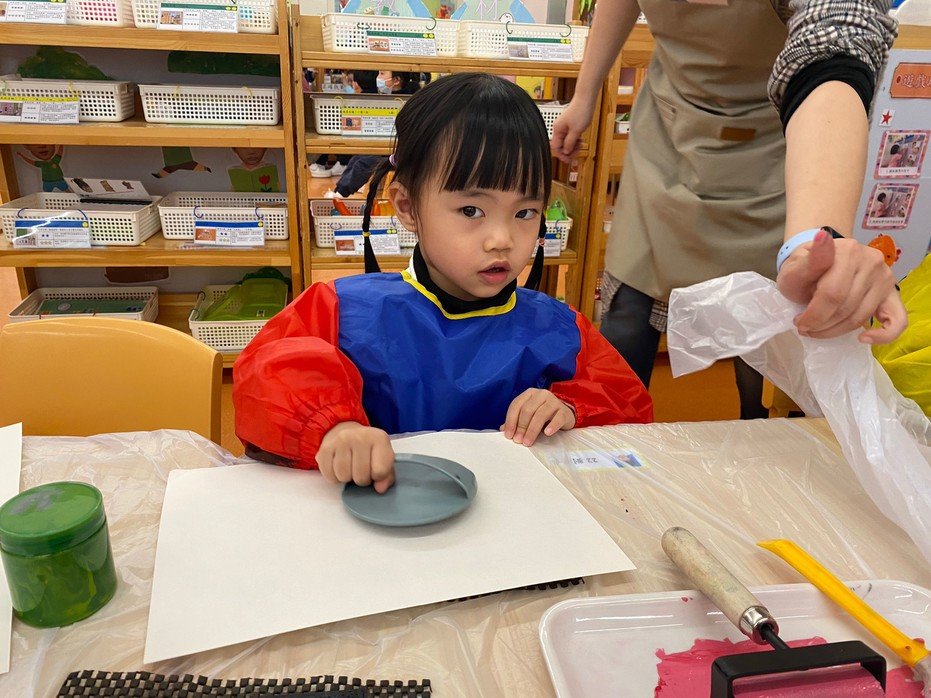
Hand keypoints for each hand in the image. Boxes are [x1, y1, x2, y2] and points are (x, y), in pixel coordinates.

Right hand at [316, 422, 394, 492]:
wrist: (348, 433)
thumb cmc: (369, 450)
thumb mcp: (384, 459)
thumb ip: (387, 475)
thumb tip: (380, 488)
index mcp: (379, 438)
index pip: (380, 471)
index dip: (377, 477)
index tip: (375, 471)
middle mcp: (360, 436)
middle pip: (360, 476)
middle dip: (361, 479)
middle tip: (361, 471)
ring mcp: (341, 441)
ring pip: (343, 476)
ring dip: (347, 478)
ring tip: (350, 468)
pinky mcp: (325, 448)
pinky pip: (329, 475)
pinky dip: (334, 477)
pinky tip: (338, 467)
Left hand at [501, 389, 575, 446]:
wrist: (564, 415)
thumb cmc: (543, 416)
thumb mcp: (529, 416)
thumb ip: (516, 421)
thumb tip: (503, 430)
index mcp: (529, 394)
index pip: (516, 405)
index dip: (511, 421)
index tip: (508, 435)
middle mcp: (541, 394)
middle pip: (527, 410)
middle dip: (521, 427)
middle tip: (518, 440)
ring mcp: (554, 401)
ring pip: (541, 414)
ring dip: (532, 430)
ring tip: (528, 442)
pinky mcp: (564, 411)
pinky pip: (557, 418)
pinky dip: (552, 426)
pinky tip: (547, 433)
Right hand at [551, 97, 595, 163]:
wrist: (586, 99)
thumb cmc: (581, 111)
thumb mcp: (576, 131)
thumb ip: (570, 143)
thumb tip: (566, 152)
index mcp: (557, 130)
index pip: (556, 147)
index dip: (562, 155)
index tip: (569, 160)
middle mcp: (559, 128)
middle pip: (561, 145)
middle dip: (569, 150)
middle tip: (577, 153)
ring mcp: (564, 126)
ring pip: (566, 141)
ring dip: (573, 146)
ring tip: (580, 145)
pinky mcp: (570, 124)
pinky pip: (570, 136)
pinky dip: (575, 140)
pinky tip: (580, 139)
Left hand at [777, 230, 906, 343]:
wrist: (817, 264)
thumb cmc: (804, 268)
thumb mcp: (796, 267)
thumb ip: (809, 261)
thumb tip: (822, 237)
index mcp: (847, 251)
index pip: (832, 294)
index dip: (814, 315)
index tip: (799, 323)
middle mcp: (872, 261)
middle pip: (846, 308)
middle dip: (821, 325)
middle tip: (805, 327)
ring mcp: (885, 277)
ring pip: (861, 317)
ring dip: (836, 331)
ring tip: (818, 329)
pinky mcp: (892, 293)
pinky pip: (898, 319)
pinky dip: (884, 335)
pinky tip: (864, 339)